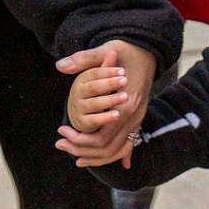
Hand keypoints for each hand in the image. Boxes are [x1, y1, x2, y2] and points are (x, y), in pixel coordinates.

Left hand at [56, 40, 156, 167]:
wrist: (148, 51)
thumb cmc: (126, 52)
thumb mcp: (105, 50)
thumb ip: (84, 60)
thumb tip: (60, 66)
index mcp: (126, 104)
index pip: (101, 136)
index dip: (79, 139)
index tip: (60, 131)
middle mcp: (133, 117)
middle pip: (107, 148)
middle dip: (82, 150)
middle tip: (60, 143)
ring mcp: (137, 120)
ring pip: (117, 151)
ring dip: (94, 157)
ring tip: (73, 154)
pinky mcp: (137, 120)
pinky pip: (126, 146)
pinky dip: (112, 155)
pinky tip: (95, 158)